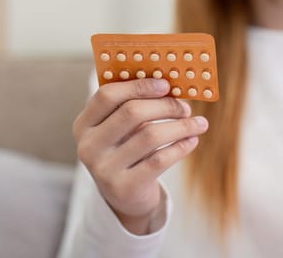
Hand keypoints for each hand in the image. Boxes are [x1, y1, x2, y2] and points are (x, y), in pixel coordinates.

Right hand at [72, 78, 208, 233]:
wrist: (125, 197)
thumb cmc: (127, 150)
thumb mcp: (121, 129)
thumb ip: (134, 105)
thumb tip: (170, 84)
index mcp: (84, 125)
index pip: (107, 95)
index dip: (138, 86)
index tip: (165, 84)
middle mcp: (88, 146)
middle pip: (131, 113)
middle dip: (165, 106)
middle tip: (185, 107)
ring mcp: (104, 169)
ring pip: (150, 136)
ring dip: (181, 126)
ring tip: (198, 123)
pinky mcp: (124, 187)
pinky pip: (160, 160)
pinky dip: (180, 147)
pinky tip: (192, 140)